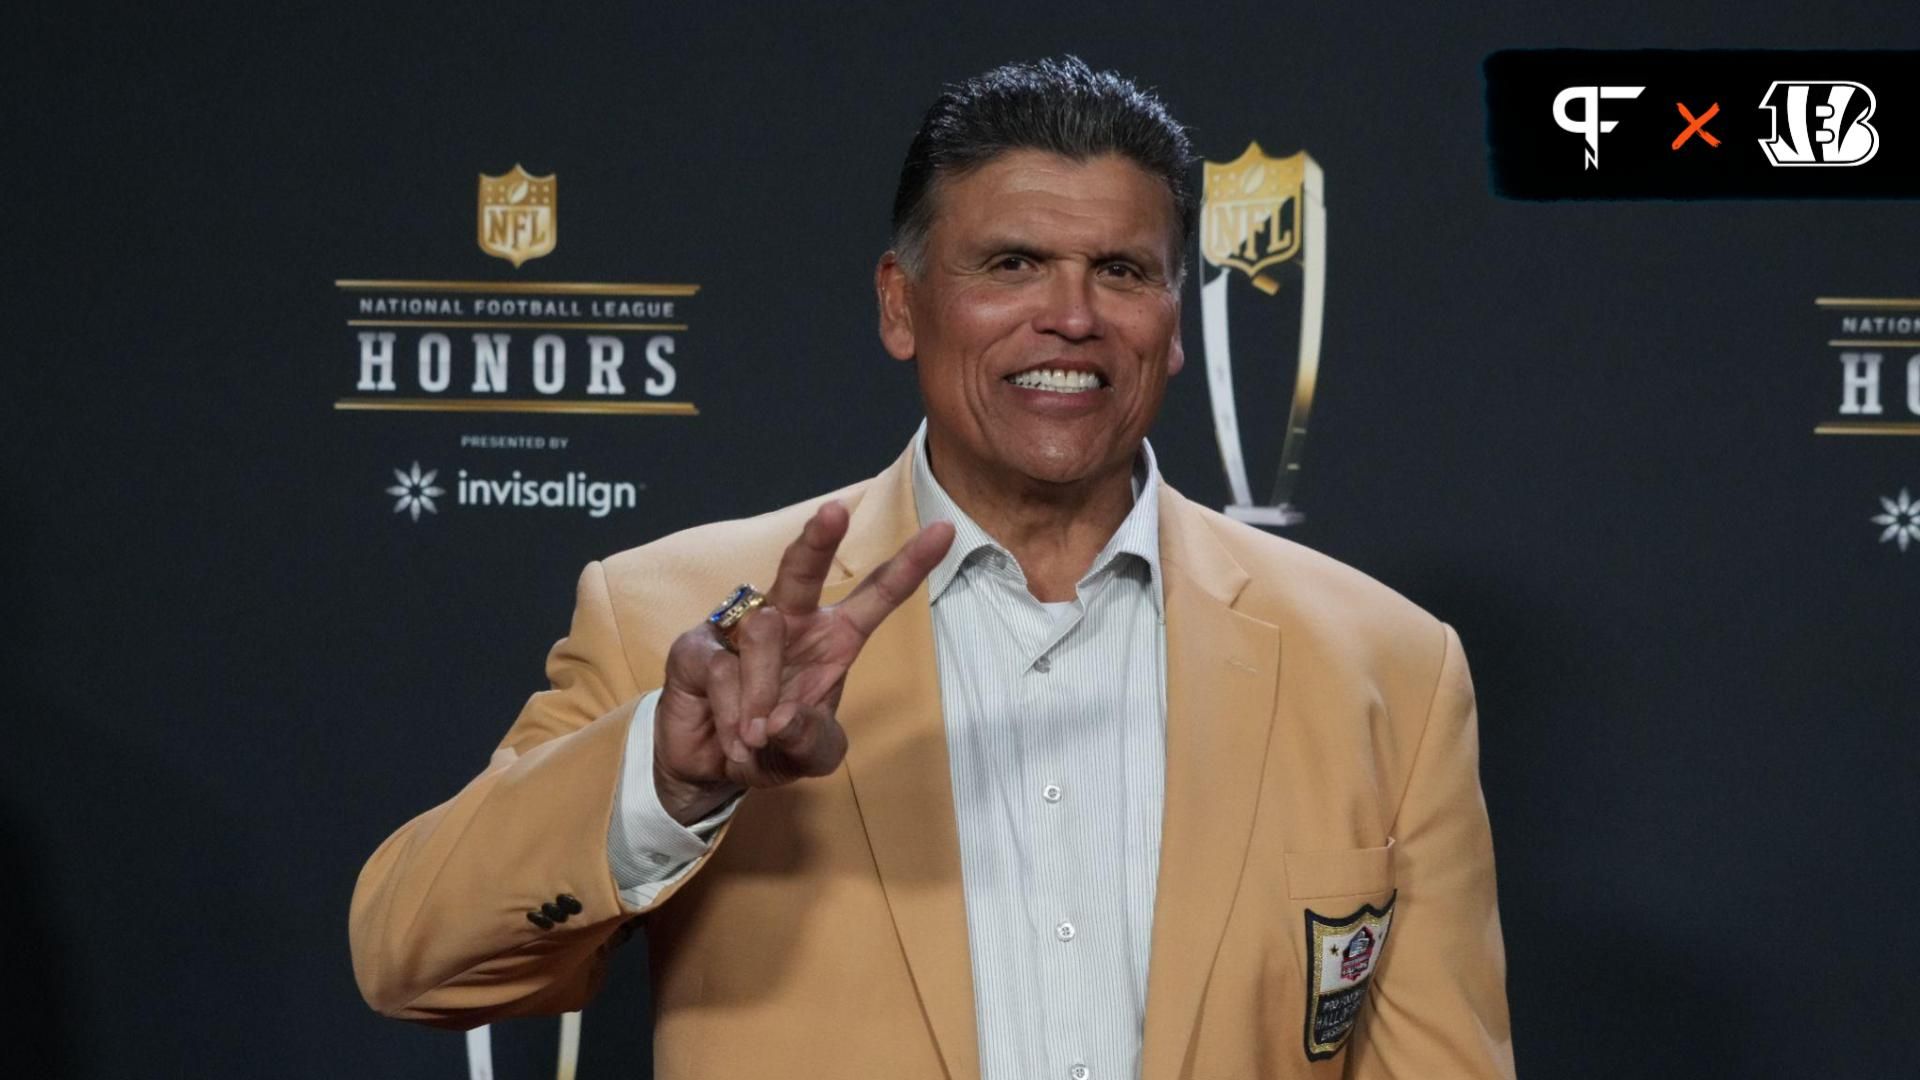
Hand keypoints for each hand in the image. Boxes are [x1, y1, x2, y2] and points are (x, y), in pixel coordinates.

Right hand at [652, 500, 954, 823]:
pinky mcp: (697, 646)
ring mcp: (739, 629)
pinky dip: (733, 711)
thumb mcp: (811, 755)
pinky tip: (733, 734)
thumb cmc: (774, 745)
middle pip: (804, 570)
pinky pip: (723, 669)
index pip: (876, 594)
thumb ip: (812, 741)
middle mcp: (790, 621)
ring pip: (763, 634)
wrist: (712, 768)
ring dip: (763, 693)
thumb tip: (785, 720)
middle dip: (818, 541)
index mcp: (833, 639)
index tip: (945, 529)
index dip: (909, 563)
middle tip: (833, 513)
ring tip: (756, 737)